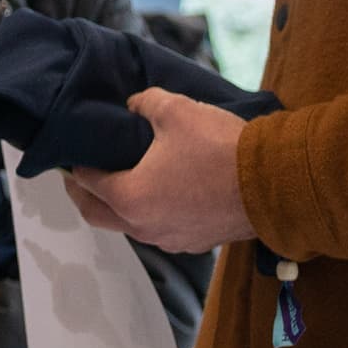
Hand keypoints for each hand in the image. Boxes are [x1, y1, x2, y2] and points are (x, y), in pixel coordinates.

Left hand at [64, 90, 256, 254]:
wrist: (275, 184)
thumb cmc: (220, 148)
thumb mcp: (176, 111)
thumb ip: (145, 103)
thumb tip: (134, 105)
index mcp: (128, 197)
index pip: (86, 182)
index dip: (76, 165)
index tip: (72, 154)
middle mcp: (142, 227)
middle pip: (96, 214)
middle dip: (84, 194)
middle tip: (80, 174)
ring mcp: (168, 240)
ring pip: (128, 226)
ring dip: (118, 206)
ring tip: (121, 180)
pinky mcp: (194, 243)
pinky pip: (159, 230)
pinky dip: (149, 214)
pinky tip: (160, 193)